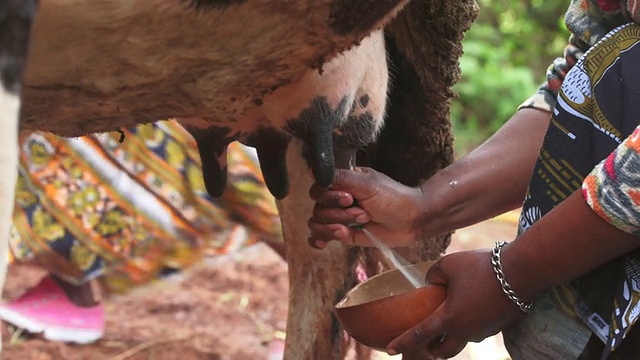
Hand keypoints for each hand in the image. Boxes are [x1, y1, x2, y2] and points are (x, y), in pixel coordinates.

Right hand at [307, 167, 425, 247]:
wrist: (411, 221)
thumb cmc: (393, 197)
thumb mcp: (367, 184)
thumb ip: (340, 177)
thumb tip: (313, 171)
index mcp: (342, 183)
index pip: (318, 189)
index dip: (329, 197)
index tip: (349, 198)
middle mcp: (338, 200)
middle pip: (317, 208)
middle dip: (339, 214)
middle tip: (363, 214)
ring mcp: (340, 218)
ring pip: (317, 223)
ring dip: (335, 227)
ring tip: (358, 225)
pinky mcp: (344, 234)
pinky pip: (321, 237)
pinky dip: (319, 240)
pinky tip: (323, 244)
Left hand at [386, 250, 523, 357]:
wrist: (521, 272)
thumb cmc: (481, 267)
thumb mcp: (448, 264)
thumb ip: (433, 275)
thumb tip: (431, 282)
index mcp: (449, 318)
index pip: (419, 335)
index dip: (402, 343)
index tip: (389, 350)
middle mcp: (466, 331)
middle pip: (443, 351)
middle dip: (430, 350)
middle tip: (424, 346)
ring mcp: (484, 331)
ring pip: (463, 340)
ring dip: (452, 336)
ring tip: (448, 321)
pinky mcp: (498, 326)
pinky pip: (478, 330)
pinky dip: (470, 324)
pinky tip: (471, 308)